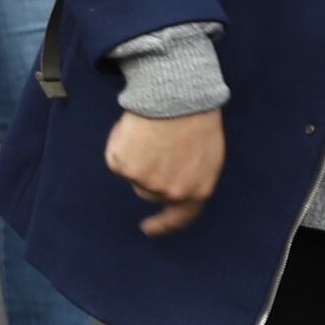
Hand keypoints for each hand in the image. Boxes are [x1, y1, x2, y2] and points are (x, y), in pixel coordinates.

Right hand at [106, 107, 222, 235]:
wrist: (178, 95)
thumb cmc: (196, 119)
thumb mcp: (208, 156)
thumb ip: (192, 178)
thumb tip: (173, 188)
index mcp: (197, 191)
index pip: (179, 219)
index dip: (162, 226)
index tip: (148, 229)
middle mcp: (171, 192)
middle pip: (149, 192)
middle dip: (149, 173)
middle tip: (156, 145)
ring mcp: (145, 181)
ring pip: (133, 175)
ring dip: (135, 157)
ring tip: (149, 132)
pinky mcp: (123, 166)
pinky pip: (116, 159)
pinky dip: (120, 144)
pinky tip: (135, 129)